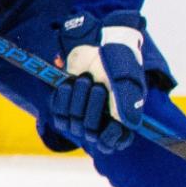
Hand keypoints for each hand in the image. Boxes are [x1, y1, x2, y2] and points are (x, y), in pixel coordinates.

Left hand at [53, 11, 147, 152]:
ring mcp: (83, 112)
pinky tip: (68, 83)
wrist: (99, 43)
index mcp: (122, 118)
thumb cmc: (118, 61)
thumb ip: (127, 102)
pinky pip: (58, 114)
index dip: (108, 138)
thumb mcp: (126, 80)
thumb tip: (126, 124)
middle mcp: (102, 119)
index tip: (111, 122)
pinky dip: (61, 99)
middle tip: (97, 85)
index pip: (111, 144)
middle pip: (89, 132)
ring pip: (72, 124)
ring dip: (76, 100)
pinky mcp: (67, 103)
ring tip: (84, 80)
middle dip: (91, 107)